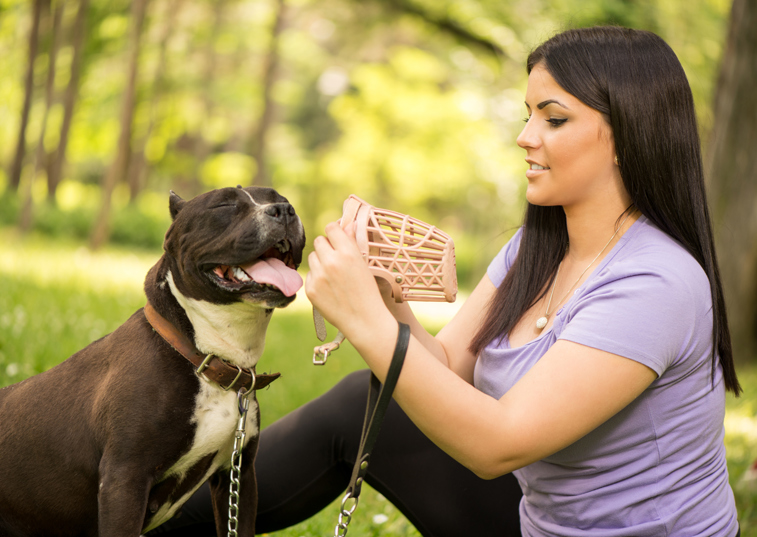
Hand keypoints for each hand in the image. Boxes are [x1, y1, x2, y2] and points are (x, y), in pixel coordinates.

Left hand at [306, 222, 391, 339]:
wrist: (364, 320)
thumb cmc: (367, 291)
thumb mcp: (363, 264)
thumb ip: (351, 243)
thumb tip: (346, 224)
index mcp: (347, 252)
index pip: (331, 228)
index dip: (335, 233)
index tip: (337, 239)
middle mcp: (331, 262)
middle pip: (319, 241)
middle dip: (326, 247)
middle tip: (336, 259)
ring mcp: (319, 276)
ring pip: (312, 257)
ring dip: (320, 262)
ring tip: (333, 275)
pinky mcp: (311, 289)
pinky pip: (310, 274)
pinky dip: (317, 278)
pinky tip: (329, 288)